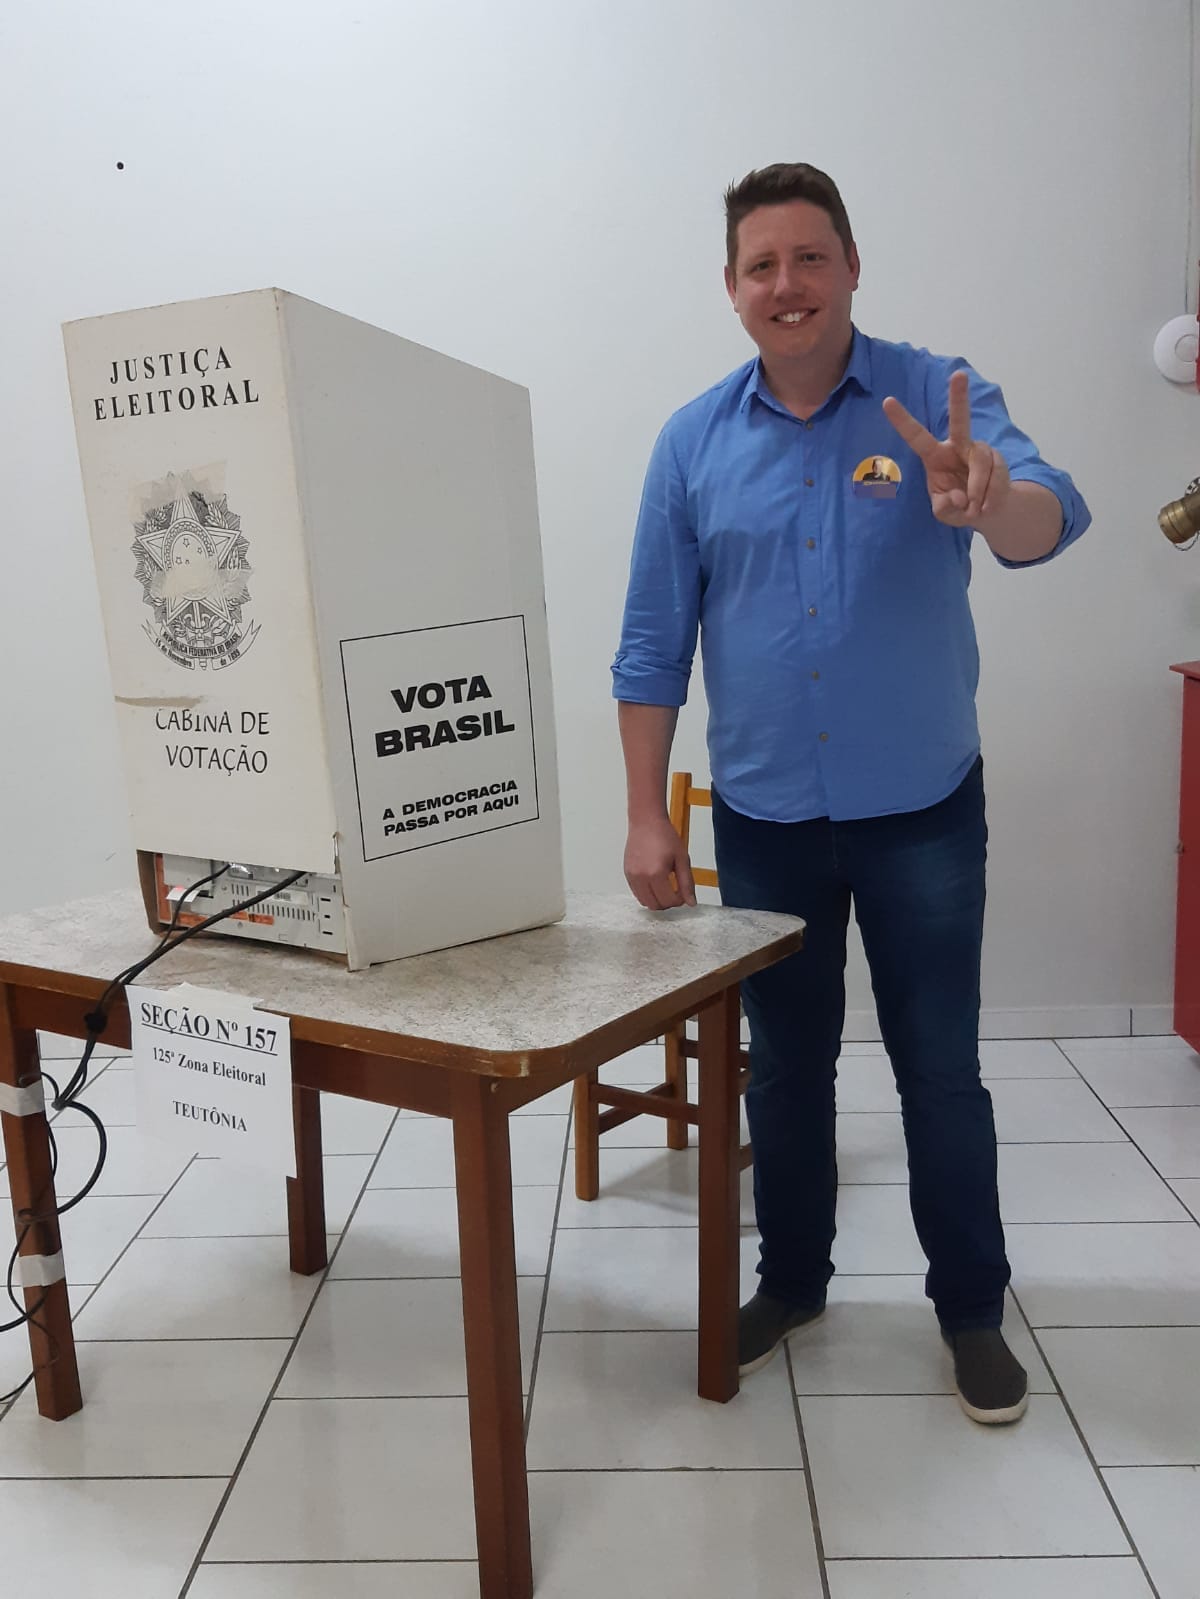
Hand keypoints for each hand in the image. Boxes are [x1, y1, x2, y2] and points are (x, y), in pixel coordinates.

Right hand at [624, 816, 696, 910]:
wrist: (647, 822)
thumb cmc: (664, 836)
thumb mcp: (682, 859)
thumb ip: (687, 883)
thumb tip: (691, 902)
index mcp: (656, 874)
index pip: (669, 900)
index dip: (679, 901)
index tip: (683, 894)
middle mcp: (641, 877)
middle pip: (655, 905)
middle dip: (668, 903)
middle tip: (675, 893)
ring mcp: (632, 876)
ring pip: (645, 902)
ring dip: (656, 900)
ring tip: (665, 888)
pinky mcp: (627, 874)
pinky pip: (637, 893)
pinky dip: (647, 894)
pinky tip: (655, 882)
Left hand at [882, 370, 1010, 527]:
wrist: (990, 511)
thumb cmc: (959, 506)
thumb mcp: (945, 512)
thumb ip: (945, 507)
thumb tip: (958, 498)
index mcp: (935, 456)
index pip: (917, 436)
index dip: (902, 420)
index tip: (887, 401)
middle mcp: (958, 446)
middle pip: (960, 420)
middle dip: (959, 397)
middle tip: (959, 374)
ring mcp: (979, 451)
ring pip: (981, 461)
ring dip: (978, 490)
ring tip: (975, 508)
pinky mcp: (998, 459)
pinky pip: (995, 475)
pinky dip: (990, 496)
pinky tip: (986, 506)